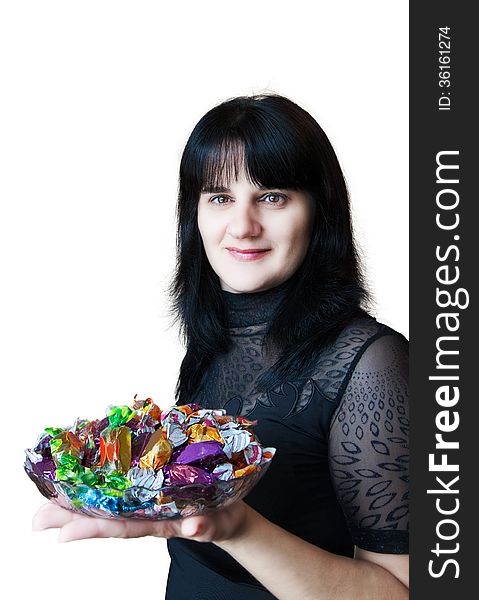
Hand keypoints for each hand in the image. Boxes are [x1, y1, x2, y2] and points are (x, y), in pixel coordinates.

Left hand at [32, 499, 249, 542]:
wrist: (228, 512)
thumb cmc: (221, 519)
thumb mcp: (216, 524)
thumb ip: (205, 526)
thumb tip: (193, 528)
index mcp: (159, 522)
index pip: (121, 526)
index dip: (92, 528)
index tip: (63, 533)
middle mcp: (146, 511)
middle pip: (105, 514)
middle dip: (72, 517)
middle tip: (38, 518)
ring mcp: (148, 497)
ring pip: (109, 500)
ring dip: (79, 501)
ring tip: (49, 500)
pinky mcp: (154, 483)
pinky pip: (124, 483)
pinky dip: (101, 480)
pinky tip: (84, 475)